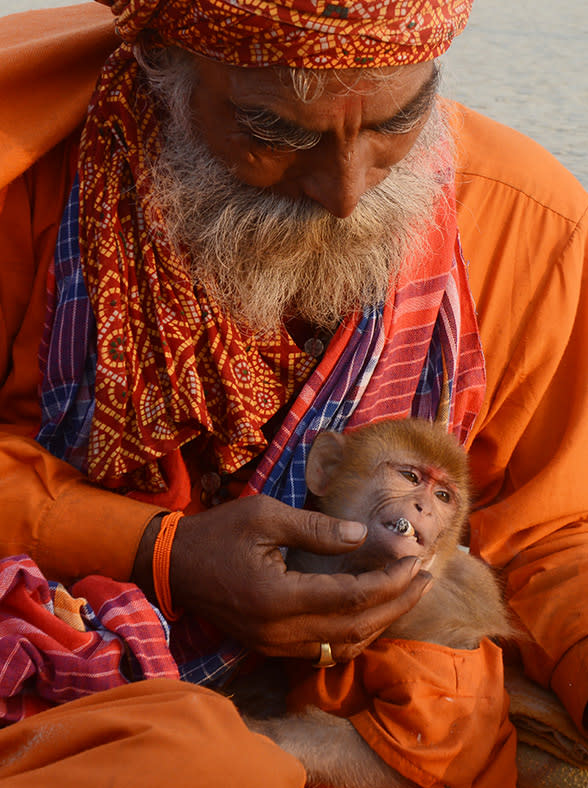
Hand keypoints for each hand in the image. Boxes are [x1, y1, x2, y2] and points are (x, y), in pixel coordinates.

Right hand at [133, 495, 430, 661]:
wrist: (174, 566)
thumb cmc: (218, 533)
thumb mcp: (265, 516)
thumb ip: (316, 528)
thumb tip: (362, 536)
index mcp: (277, 596)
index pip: (351, 597)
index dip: (390, 580)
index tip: (415, 559)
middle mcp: (279, 631)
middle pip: (356, 627)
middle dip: (397, 603)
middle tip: (426, 578)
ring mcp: (274, 645)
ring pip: (344, 645)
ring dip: (381, 622)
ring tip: (409, 594)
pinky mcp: (271, 646)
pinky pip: (325, 651)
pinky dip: (355, 634)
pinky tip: (373, 614)